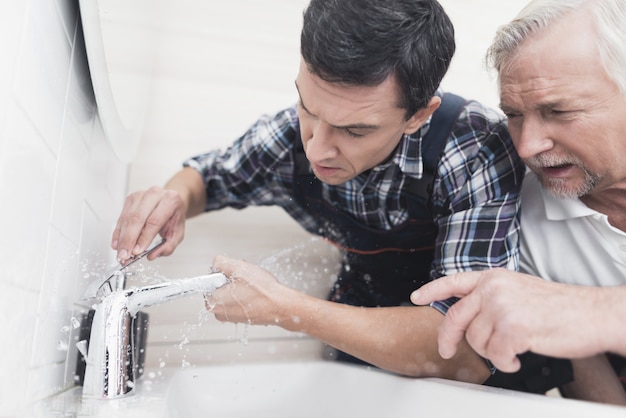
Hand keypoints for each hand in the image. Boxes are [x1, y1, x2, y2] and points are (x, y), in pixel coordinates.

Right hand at [111, 186, 186, 263]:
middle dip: (129, 240)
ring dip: (122, 238)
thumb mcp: (177, 234)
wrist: (171, 201)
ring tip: (120, 252)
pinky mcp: (130, 199)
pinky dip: (118, 232)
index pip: (154, 221)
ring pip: (127, 218)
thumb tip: (152, 255)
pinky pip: (121, 218)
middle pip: (137, 218)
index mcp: (170, 201)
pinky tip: (117, 243)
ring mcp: (141, 195)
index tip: (137, 251)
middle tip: (125, 255)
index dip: (143, 237)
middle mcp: (155, 195)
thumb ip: (168, 247)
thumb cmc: (174, 217)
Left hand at [207, 255, 294, 325]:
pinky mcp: (241, 318)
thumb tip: (216, 264)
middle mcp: (218, 312)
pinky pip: (239, 301)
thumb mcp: (238, 267)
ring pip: (230, 292)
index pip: (210, 279)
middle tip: (246, 278)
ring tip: (253, 286)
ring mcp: (230, 317)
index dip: (224, 272)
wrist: (280, 305)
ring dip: (240, 286)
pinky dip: (246, 295)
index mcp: (212, 301)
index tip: (235, 274)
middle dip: (233, 279)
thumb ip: (220, 262)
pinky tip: (256, 293)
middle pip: (220, 286)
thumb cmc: (261, 290)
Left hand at [410, 269, 602, 371]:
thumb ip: (491, 298)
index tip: (416, 297)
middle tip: (446, 351)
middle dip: (447, 338)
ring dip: (490, 352)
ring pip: (476, 340)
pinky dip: (504, 363)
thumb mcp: (519, 290)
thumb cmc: (561, 307)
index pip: (453, 281)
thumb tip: (470, 316)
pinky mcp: (512, 328)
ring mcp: (501, 307)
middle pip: (455, 317)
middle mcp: (493, 289)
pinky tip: (517, 358)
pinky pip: (494, 355)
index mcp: (494, 278)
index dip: (431, 290)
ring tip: (510, 349)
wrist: (591, 314)